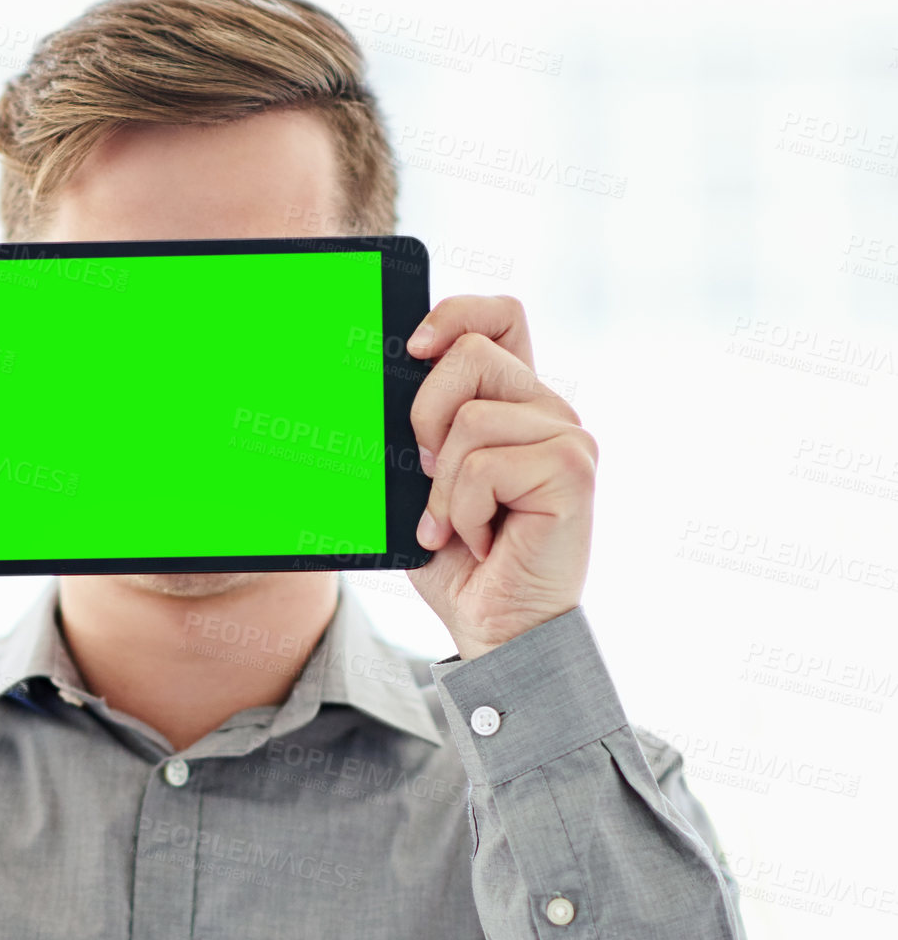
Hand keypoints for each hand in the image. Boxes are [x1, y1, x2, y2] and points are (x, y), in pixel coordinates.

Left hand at [403, 295, 596, 660]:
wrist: (493, 627)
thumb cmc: (457, 559)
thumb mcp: (419, 481)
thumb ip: (417, 430)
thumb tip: (367, 388)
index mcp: (515, 403)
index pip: (500, 317)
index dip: (457, 313)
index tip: (415, 347)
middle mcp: (549, 410)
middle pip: (472, 353)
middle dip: (424, 418)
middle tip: (429, 478)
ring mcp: (568, 438)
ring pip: (471, 417)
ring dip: (444, 486)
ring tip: (462, 525)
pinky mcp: (572, 472)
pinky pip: (485, 464)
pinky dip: (464, 511)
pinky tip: (485, 541)